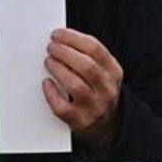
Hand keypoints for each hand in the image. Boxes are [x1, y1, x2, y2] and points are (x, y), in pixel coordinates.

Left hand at [41, 28, 123, 150]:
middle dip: (64, 52)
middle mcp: (107, 90)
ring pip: (75, 86)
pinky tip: (47, 83)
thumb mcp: (103, 72)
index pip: (95, 49)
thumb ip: (88, 56)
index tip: (57, 34)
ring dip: (58, 69)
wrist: (105, 126)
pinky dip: (52, 94)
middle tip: (50, 47)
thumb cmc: (97, 92)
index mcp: (114, 72)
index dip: (73, 38)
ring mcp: (94, 107)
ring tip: (48, 61)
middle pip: (86, 66)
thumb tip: (61, 39)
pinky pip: (63, 107)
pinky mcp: (79, 121)